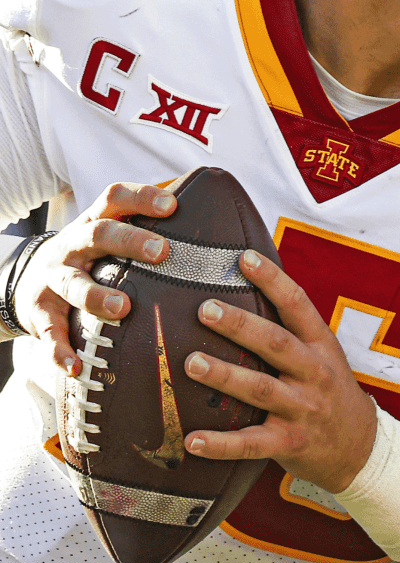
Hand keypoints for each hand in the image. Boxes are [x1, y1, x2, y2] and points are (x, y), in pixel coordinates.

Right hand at [13, 183, 173, 372]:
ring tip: (122, 308)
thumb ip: (144, 235)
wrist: (26, 281)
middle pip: (98, 233)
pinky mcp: (39, 310)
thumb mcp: (107, 238)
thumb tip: (212, 235)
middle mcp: (72, 244)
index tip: (172, 205)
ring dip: (96, 295)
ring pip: (72, 282)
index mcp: (94, 221)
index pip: (116, 198)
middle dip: (129, 241)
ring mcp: (53, 276)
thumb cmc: (89, 258)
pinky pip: (49, 331)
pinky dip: (60, 349)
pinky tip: (75, 365)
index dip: (142, 197)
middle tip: (161, 251)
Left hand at [183, 249, 377, 493]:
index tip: (245, 258)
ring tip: (191, 363)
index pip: (297, 304)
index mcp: (320, 344)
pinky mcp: (289, 444)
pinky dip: (220, 444)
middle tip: (206, 309)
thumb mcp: (323, 354)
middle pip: (276, 343)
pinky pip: (251, 443)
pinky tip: (191, 440)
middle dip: (240, 326)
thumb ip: (292, 329)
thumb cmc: (330, 390)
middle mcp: (313, 373)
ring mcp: (302, 409)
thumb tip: (246, 290)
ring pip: (260, 389)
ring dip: (224, 375)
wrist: (360, 446)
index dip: (272, 279)